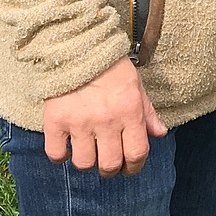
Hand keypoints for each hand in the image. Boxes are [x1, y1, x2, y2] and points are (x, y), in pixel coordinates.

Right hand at [42, 56, 167, 177]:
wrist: (79, 46)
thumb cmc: (111, 67)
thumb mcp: (136, 85)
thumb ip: (147, 113)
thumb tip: (159, 134)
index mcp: (129, 111)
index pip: (137, 153)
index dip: (135, 166)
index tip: (130, 166)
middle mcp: (106, 120)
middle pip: (110, 164)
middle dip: (111, 169)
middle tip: (108, 162)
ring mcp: (79, 122)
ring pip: (84, 164)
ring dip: (87, 162)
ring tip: (88, 151)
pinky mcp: (56, 120)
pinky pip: (56, 154)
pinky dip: (61, 156)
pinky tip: (67, 146)